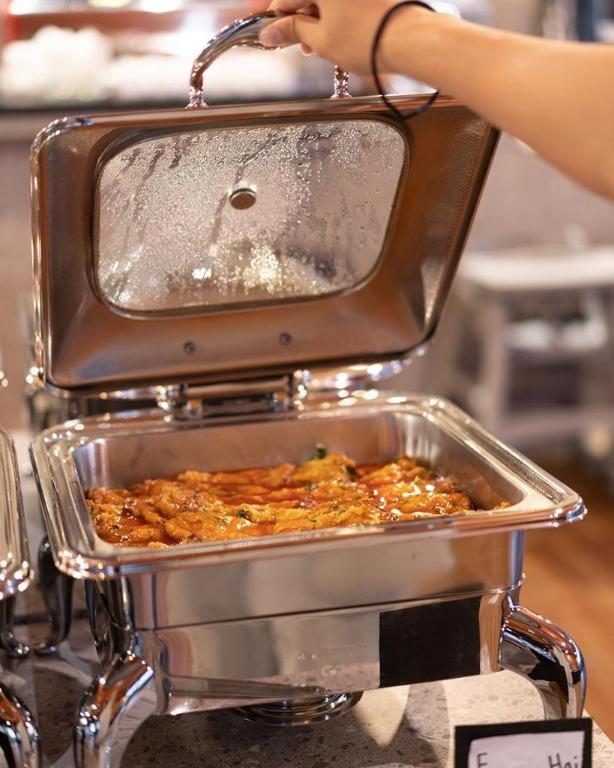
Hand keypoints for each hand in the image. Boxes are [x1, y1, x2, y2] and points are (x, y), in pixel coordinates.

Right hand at [259, 0, 430, 74]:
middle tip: (300, 44)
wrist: (408, 40)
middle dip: (300, 18)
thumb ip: (292, 31)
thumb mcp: (321, 39)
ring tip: (320, 45)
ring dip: (318, 18)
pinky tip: (337, 34)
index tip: (269, 32)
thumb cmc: (367, 38)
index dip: (275, 16)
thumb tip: (270, 32)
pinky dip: (336, 13)